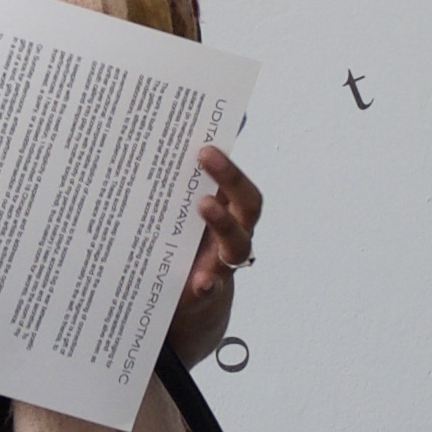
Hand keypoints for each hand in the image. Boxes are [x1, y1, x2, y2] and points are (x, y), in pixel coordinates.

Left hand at [177, 143, 261, 311]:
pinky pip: (213, 287)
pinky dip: (208, 283)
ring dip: (224, 221)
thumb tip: (184, 135)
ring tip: (204, 204)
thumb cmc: (186, 242)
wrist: (187, 296)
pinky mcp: (206, 290)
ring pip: (237, 242)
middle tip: (205, 154)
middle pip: (247, 204)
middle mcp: (234, 232)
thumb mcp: (185, 209)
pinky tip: (200, 281)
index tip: (208, 141)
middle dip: (230, 177)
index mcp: (228, 209)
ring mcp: (224, 261)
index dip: (230, 160)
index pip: (238, 182)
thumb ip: (188, 178)